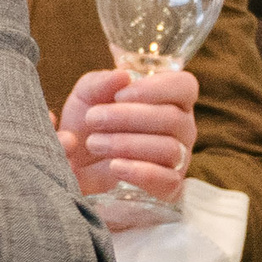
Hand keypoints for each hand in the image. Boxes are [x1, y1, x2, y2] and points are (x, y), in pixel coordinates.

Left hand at [58, 67, 198, 203]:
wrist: (76, 159)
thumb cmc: (92, 120)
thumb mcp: (87, 94)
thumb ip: (101, 82)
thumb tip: (122, 76)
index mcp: (171, 98)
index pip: (185, 86)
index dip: (157, 88)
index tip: (119, 95)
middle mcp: (182, 126)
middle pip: (173, 119)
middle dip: (129, 118)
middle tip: (93, 118)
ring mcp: (179, 157)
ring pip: (170, 148)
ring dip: (128, 144)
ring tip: (95, 142)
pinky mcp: (169, 185)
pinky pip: (169, 180)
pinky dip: (141, 173)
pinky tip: (115, 166)